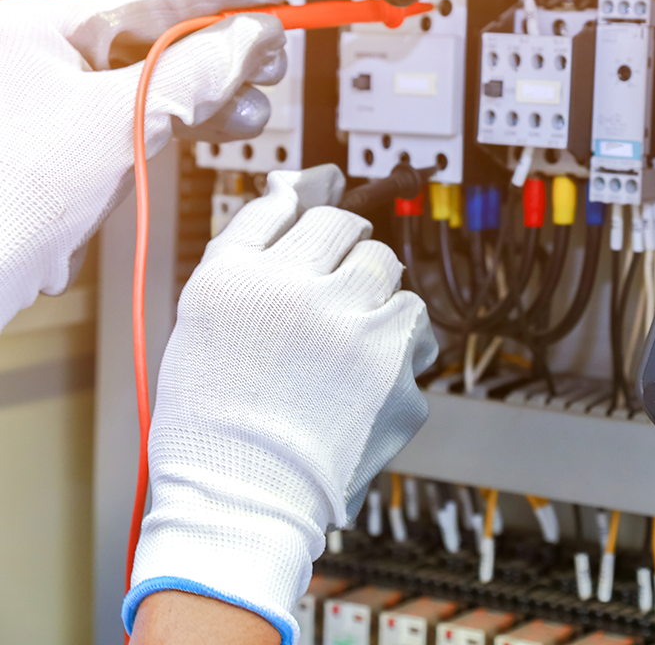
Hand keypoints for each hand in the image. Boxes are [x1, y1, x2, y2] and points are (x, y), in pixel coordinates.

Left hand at [0, 0, 287, 327]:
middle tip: (273, 55)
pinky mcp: (71, 155)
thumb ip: (194, 73)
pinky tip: (220, 128)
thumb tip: (253, 37)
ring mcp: (56, 110)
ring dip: (211, 97)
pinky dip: (183, 128)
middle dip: (221, 51)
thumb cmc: (10, 199)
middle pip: (154, 42)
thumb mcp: (119, 121)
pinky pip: (139, 126)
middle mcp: (42, 62)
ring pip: (153, 88)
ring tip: (257, 103)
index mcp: (37, 30)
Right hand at [123, 165, 437, 642]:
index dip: (314, 234)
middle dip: (347, 260)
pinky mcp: (399, 373)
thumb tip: (295, 187)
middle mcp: (302, 293)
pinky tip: (367, 377)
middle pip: (354, 234)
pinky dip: (401, 347)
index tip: (320, 248)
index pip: (304, 210)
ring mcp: (356, 333)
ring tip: (347, 344)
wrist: (243, 502)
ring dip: (377, 298)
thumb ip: (249, 243)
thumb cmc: (214, 418)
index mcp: (243, 276)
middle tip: (330, 302)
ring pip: (392, 276)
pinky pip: (417, 331)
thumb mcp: (202, 316)